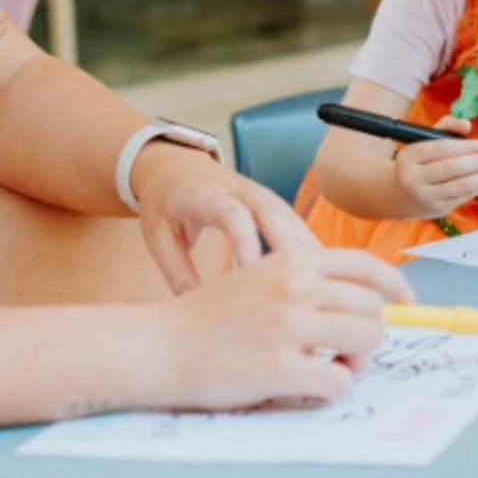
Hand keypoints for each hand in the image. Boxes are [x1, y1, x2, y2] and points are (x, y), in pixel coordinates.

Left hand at [134, 143, 318, 294]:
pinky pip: (294, 221)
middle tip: (298, 282)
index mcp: (201, 195)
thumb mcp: (157, 236)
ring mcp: (257, 192)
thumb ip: (176, 271)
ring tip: (320, 282)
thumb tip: (197, 311)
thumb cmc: (164, 205)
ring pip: (288, 215)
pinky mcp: (270, 201)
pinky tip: (321, 271)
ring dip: (305, 246)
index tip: (253, 275)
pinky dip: (308, 244)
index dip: (245, 242)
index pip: (231, 214)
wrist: (173, 166)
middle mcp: (236, 188)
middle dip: (287, 245)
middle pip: (271, 211)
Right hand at [165, 248, 413, 412]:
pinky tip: (307, 387)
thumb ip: (307, 282)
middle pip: (372, 308)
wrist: (161, 345)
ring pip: (365, 340)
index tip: (407, 301)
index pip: (364, 265)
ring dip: (357, 361)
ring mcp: (288, 327)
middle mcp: (295, 287)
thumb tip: (365, 300)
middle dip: (371, 334)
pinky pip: (337, 382)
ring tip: (332, 368)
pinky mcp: (278, 367)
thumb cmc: (212, 316)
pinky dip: (332, 389)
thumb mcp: (261, 276)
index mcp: (292, 261)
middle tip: (348, 353)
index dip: (394, 284)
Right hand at [393, 117, 477, 218]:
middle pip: (450, 169)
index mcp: (408, 157)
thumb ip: (447, 127)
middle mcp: (412, 179)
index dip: (463, 147)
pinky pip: (462, 197)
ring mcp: (424, 197)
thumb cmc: (421, 161)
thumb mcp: (427, 140)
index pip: (439, 149)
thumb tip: (467, 125)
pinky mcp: (437, 210)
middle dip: (477, 162)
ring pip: (459, 186)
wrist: (403, 194)